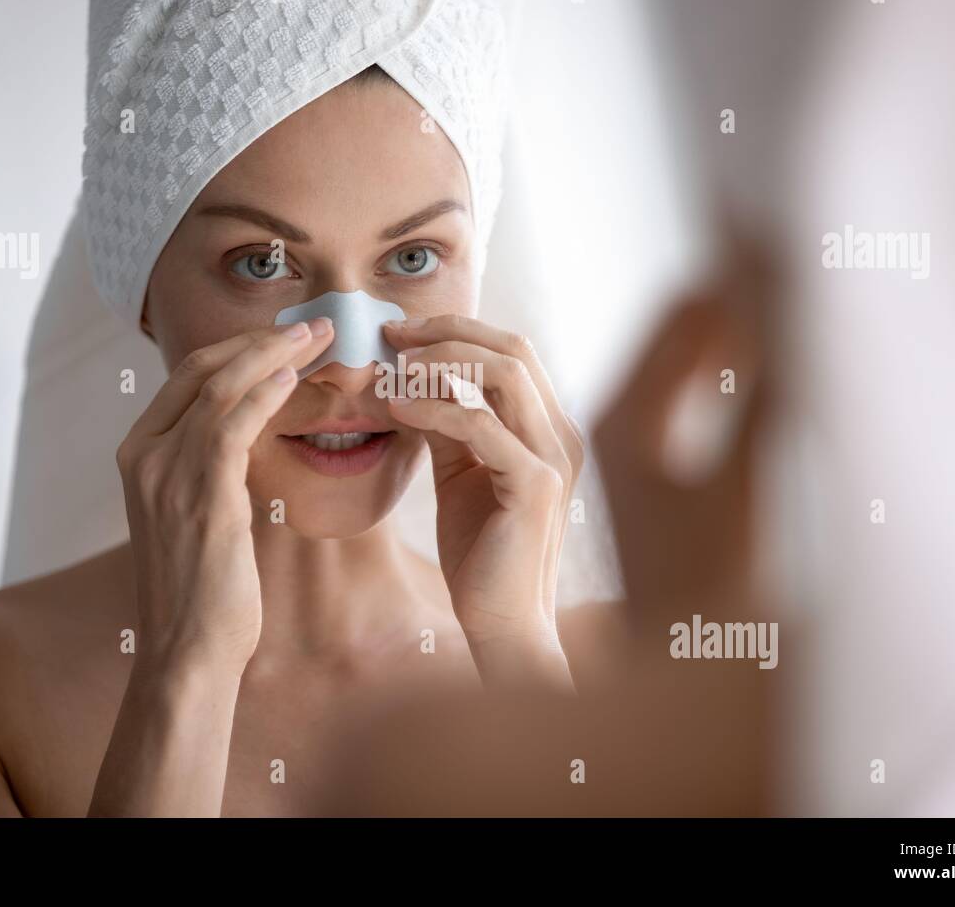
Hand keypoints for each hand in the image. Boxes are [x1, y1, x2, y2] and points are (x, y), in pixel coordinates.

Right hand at [116, 318, 333, 672]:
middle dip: (259, 340)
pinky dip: (264, 391)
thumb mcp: (197, 514)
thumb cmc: (203, 590)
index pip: (187, 377)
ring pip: (220, 386)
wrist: (187, 650)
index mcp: (138, 454)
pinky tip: (296, 376)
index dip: (238, 349)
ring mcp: (164, 471)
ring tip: (318, 336)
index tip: (284, 336)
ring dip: (274, 354)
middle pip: (201, 368)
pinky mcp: (198, 493)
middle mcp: (143, 454)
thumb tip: (248, 435)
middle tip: (311, 324)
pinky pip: (231, 422)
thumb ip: (210, 469)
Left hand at [382, 316, 583, 683]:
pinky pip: (481, 423)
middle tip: (392, 335)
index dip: (457, 331)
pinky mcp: (536, 485)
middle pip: (512, 347)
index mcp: (549, 428)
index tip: (401, 333)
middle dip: (447, 331)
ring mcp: (555, 457)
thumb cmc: (482, 553)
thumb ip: (446, 426)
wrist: (503, 622)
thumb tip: (410, 378)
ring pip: (504, 373)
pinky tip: (397, 408)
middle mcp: (562, 434)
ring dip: (440, 360)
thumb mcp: (459, 473)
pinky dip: (434, 406)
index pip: (512, 351)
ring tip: (392, 369)